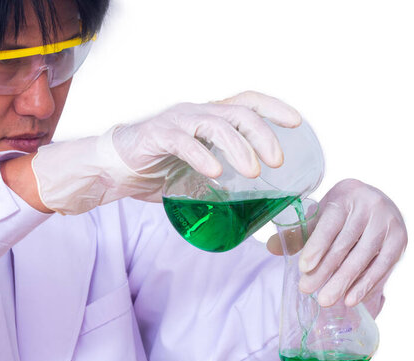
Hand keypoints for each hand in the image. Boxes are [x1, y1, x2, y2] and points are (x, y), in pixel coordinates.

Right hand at [112, 90, 301, 201]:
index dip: (274, 108)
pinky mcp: (157, 136)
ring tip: (253, 172)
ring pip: (215, 124)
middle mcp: (197, 114)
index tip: (297, 123)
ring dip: (239, 147)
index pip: (247, 102)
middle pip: (238, 112)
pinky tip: (215, 172)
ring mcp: (177, 123)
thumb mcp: (200, 171)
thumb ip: (224, 179)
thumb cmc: (160, 169)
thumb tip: (257, 204)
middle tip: (278, 162)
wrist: (115, 169)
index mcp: (210, 118)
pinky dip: (202, 156)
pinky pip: (183, 142)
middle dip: (263, 134)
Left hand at [267, 178, 406, 307]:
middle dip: (325, 271)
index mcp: (346, 196)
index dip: (316, 246)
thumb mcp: (322, 216)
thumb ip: (299, 233)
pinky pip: (382, 267)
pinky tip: (352, 299)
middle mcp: (370, 206)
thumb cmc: (344, 212)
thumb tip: (271, 247)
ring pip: (364, 258)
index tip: (303, 268)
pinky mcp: (399, 240)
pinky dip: (366, 285)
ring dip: (344, 282)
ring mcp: (388, 223)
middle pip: (345, 244)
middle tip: (307, 290)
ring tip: (326, 300)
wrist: (381, 202)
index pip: (330, 224)